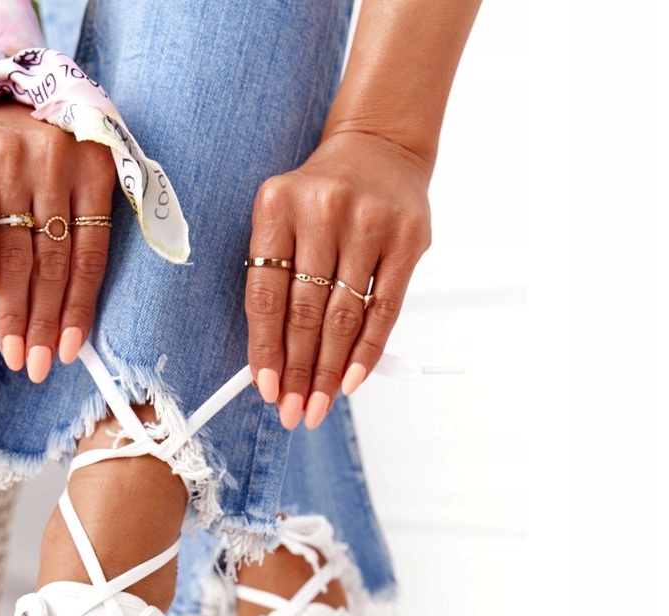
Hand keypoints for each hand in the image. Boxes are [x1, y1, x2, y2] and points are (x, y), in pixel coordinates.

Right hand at [0, 100, 116, 381]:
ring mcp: (11, 156)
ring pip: (15, 250)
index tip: (66, 353)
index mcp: (94, 173)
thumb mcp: (72, 178)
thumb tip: (65, 316)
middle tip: (34, 366)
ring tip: (11, 349)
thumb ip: (74, 231)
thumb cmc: (35, 152)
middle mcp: (56, 162)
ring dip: (11, 308)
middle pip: (51, 262)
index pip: (89, 258)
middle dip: (42, 322)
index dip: (78, 310)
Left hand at [245, 131, 431, 428]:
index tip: (265, 389)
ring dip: (328, 371)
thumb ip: (275, 280)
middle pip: (304, 311)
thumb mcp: (283, 220)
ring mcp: (369, 222)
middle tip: (291, 412)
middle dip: (296, 371)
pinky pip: (384, 308)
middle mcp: (323, 211)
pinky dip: (366, 351)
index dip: (265, 348)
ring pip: (343, 316)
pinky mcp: (408, 237)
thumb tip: (270, 362)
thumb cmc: (320, 198)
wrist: (379, 144)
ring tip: (317, 405)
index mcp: (276, 206)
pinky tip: (351, 382)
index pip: (266, 294)